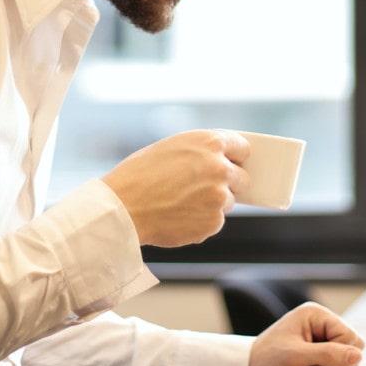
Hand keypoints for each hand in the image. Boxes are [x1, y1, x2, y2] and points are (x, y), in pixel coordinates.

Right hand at [102, 130, 250, 247]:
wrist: (123, 208)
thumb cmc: (139, 175)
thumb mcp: (172, 147)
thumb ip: (201, 152)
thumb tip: (222, 161)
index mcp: (209, 142)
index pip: (242, 147)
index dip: (235, 156)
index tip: (233, 163)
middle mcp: (220, 168)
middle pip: (242, 178)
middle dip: (228, 183)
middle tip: (205, 188)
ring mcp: (219, 197)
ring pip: (227, 202)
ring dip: (211, 204)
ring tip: (180, 203)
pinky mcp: (213, 222)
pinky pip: (214, 221)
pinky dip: (200, 222)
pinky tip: (177, 216)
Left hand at [248, 304, 364, 365]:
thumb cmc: (268, 358)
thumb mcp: (296, 356)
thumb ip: (328, 354)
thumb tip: (358, 355)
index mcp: (316, 314)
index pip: (350, 335)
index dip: (339, 353)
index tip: (316, 361)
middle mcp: (321, 322)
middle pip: (352, 346)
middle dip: (336, 362)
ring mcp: (322, 336)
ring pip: (347, 357)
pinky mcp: (320, 350)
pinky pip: (338, 364)